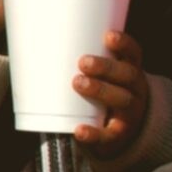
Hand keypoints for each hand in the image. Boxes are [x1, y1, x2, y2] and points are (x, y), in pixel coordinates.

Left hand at [73, 31, 150, 158]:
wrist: (119, 132)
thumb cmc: (100, 94)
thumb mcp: (98, 77)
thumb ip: (78, 65)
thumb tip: (35, 44)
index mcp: (129, 72)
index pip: (133, 54)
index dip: (124, 44)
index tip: (108, 36)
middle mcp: (135, 90)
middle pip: (128, 75)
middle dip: (106, 67)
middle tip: (83, 62)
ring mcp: (130, 113)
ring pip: (123, 100)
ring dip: (101, 90)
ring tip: (78, 83)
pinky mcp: (119, 135)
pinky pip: (109, 136)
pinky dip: (94, 133)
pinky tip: (79, 130)